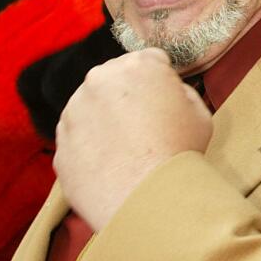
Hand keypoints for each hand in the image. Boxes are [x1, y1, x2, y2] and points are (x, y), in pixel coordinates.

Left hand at [54, 48, 211, 230]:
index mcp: (138, 66)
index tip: (167, 100)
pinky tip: (112, 164)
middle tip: (147, 125)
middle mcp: (99, 81)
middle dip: (128, 95)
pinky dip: (91, 146)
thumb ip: (181, 92)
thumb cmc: (179, 152)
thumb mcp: (200, 113)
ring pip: (91, 107)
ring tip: (128, 149)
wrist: (146, 199)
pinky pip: (78, 138)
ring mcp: (73, 112)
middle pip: (115, 79)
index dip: (162, 80)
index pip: (151, 60)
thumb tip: (168, 94)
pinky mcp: (60, 143)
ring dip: (105, 119)